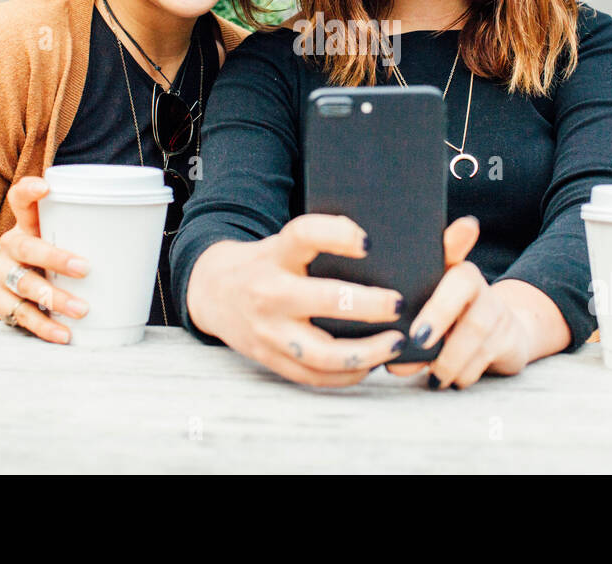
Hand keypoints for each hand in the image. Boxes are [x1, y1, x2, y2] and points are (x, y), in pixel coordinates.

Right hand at [0, 176, 90, 343]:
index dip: (29, 191)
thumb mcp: (62, 240)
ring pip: (23, 284)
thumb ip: (90, 234)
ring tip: (82, 309)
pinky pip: (20, 315)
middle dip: (55, 258)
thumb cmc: (50, 257)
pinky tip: (64, 333)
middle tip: (86, 269)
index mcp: (26, 225)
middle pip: (26, 247)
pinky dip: (44, 327)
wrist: (11, 286)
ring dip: (54, 297)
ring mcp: (1, 275)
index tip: (46, 188)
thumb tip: (148, 234)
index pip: (19, 200)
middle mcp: (10, 246)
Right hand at [186, 214, 407, 386]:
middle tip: (398, 304)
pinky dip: (347, 375)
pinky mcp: (270, 359)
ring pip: (322, 353)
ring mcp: (268, 331)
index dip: (337, 235)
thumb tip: (379, 253)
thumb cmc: (265, 264)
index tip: (368, 243)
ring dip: (366, 352)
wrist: (213, 291)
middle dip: (368, 305)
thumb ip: (320, 243)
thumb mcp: (283, 242)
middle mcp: (269, 292)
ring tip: (396, 342)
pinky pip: (313, 376)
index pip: (304, 235)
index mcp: (276, 254)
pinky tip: (370, 365)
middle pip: (323, 300)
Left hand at [386, 215, 531, 388]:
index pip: (453, 249)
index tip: (450, 250)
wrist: (499, 336)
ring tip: (433, 376)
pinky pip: (487, 356)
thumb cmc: (450, 322)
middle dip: (439, 312)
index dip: (453, 245)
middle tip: (417, 340)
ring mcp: (497, 311)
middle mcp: (479, 285)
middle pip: (464, 287)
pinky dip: (464, 373)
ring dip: (450, 357)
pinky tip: (450, 380)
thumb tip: (393, 358)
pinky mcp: (510, 339)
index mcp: (455, 270)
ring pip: (476, 327)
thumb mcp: (427, 313)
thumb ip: (408, 326)